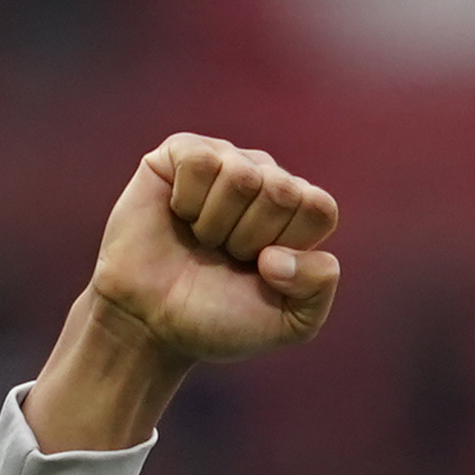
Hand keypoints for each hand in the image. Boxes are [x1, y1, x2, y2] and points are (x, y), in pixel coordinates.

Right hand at [24, 136, 340, 450]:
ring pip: (241, 175)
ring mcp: (226, 160)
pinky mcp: (182, 151)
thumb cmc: (223, 316)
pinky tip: (179, 214)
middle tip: (227, 255)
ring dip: (216, 223)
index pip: (319, 208)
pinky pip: (200, 161)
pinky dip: (187, 200)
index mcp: (302, 213)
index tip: (262, 268)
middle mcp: (269, 179)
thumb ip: (317, 289)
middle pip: (282, 191)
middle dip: (250, 237)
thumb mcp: (291, 322)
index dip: (287, 245)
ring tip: (203, 239)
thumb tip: (279, 253)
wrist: (155, 321)